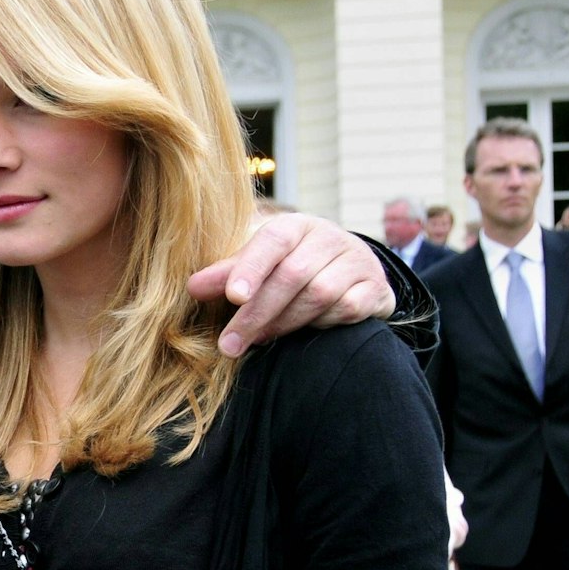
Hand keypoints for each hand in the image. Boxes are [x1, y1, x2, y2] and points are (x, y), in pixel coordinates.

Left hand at [188, 213, 395, 357]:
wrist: (350, 269)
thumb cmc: (292, 265)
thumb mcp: (260, 263)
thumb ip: (228, 275)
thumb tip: (192, 287)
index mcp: (295, 226)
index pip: (271, 241)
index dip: (251, 268)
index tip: (233, 297)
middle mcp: (329, 237)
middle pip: (292, 275)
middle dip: (257, 313)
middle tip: (229, 344)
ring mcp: (357, 261)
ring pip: (320, 295)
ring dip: (285, 322)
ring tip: (258, 339)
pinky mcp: (376, 288)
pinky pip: (348, 309)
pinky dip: (323, 323)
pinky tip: (306, 331)